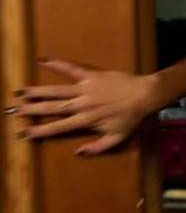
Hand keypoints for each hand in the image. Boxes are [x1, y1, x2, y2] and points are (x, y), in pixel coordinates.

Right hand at [6, 58, 158, 154]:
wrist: (144, 95)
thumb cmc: (131, 117)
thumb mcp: (117, 138)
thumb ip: (97, 147)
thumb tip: (77, 152)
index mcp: (86, 121)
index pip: (57, 127)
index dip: (39, 131)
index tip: (23, 133)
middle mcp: (82, 105)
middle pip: (51, 108)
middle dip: (30, 111)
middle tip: (12, 111)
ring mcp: (85, 89)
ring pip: (56, 91)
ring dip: (37, 92)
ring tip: (20, 93)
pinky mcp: (91, 76)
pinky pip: (71, 69)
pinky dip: (57, 63)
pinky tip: (43, 60)